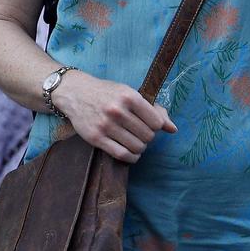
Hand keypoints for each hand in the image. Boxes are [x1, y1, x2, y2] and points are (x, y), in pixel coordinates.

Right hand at [54, 70, 176, 164]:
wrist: (76, 93)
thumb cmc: (107, 93)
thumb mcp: (130, 93)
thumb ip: (153, 110)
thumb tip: (173, 129)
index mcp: (129, 97)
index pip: (156, 122)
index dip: (157, 126)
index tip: (150, 125)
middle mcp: (118, 111)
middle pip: (148, 136)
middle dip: (147, 137)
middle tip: (140, 133)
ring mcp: (106, 125)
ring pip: (136, 147)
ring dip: (140, 148)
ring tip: (135, 142)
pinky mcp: (96, 138)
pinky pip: (121, 155)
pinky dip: (131, 157)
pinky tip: (131, 153)